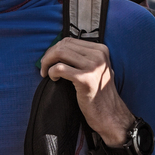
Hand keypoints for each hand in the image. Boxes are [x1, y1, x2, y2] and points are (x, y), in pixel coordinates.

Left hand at [40, 38, 142, 154]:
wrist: (110, 114)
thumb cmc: (99, 93)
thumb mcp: (97, 69)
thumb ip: (83, 57)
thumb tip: (59, 50)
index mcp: (101, 50)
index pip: (70, 40)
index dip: (55, 48)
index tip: (50, 60)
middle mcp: (98, 55)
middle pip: (63, 45)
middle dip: (49, 55)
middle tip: (44, 67)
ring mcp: (93, 66)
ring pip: (60, 53)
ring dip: (47, 62)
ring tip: (46, 72)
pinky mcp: (85, 79)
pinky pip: (60, 68)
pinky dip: (52, 72)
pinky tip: (53, 79)